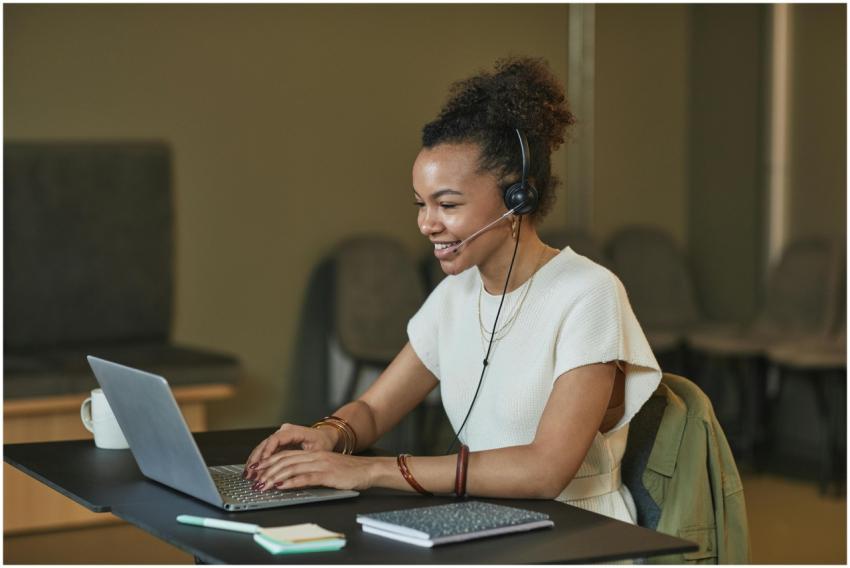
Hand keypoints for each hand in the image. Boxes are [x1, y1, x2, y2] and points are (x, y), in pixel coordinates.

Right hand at [243, 423, 334, 478]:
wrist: (325, 436)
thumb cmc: (323, 442)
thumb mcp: (317, 451)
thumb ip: (303, 460)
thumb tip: (290, 472)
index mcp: (294, 431)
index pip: (276, 439)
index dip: (267, 451)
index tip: (262, 463)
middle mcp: (284, 431)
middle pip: (266, 444)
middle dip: (257, 459)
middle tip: (251, 473)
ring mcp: (280, 436)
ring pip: (263, 448)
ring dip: (255, 461)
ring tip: (248, 475)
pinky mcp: (278, 443)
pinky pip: (266, 452)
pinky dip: (259, 462)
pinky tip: (252, 471)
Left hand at [251, 450, 375, 491]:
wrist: (369, 470)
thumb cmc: (349, 471)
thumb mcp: (327, 467)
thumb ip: (311, 469)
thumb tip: (291, 478)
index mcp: (313, 454)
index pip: (285, 455)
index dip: (269, 461)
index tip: (256, 469)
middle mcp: (314, 457)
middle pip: (285, 461)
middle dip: (266, 470)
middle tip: (254, 479)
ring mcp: (320, 465)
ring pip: (291, 468)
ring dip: (274, 477)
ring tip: (263, 484)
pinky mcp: (327, 475)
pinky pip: (306, 477)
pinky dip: (291, 482)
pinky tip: (282, 486)